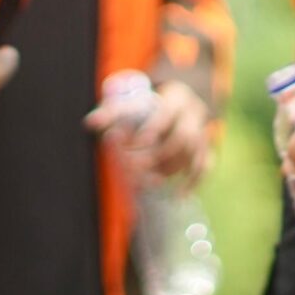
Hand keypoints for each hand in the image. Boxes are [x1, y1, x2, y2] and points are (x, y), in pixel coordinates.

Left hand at [86, 78, 212, 190]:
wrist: (178, 101)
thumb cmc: (149, 104)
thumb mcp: (134, 101)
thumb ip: (112, 112)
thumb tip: (90, 124)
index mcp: (176, 98)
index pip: (166, 114)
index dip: (151, 130)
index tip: (131, 144)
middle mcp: (193, 115)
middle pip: (183, 137)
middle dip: (159, 155)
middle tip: (135, 168)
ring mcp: (203, 132)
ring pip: (192, 154)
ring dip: (169, 170)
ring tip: (148, 181)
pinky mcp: (205, 148)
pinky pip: (204, 166)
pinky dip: (193, 182)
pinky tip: (180, 196)